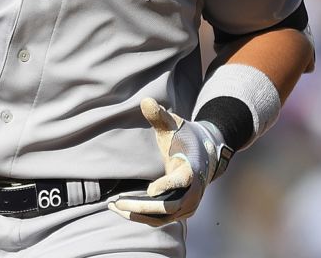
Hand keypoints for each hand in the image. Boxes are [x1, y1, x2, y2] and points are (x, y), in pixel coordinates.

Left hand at [108, 97, 230, 225]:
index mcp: (192, 169)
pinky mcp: (181, 213)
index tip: (150, 189)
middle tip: (118, 203)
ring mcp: (188, 206)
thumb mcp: (174, 125)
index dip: (167, 186)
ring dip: (138, 215)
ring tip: (114, 207)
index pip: (182, 181)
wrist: (206, 154)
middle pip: (168, 207)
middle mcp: (193, 192)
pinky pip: (160, 220)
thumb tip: (145, 100)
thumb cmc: (185, 138)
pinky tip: (122, 210)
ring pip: (162, 218)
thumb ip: (159, 116)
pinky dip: (142, 218)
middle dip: (142, 207)